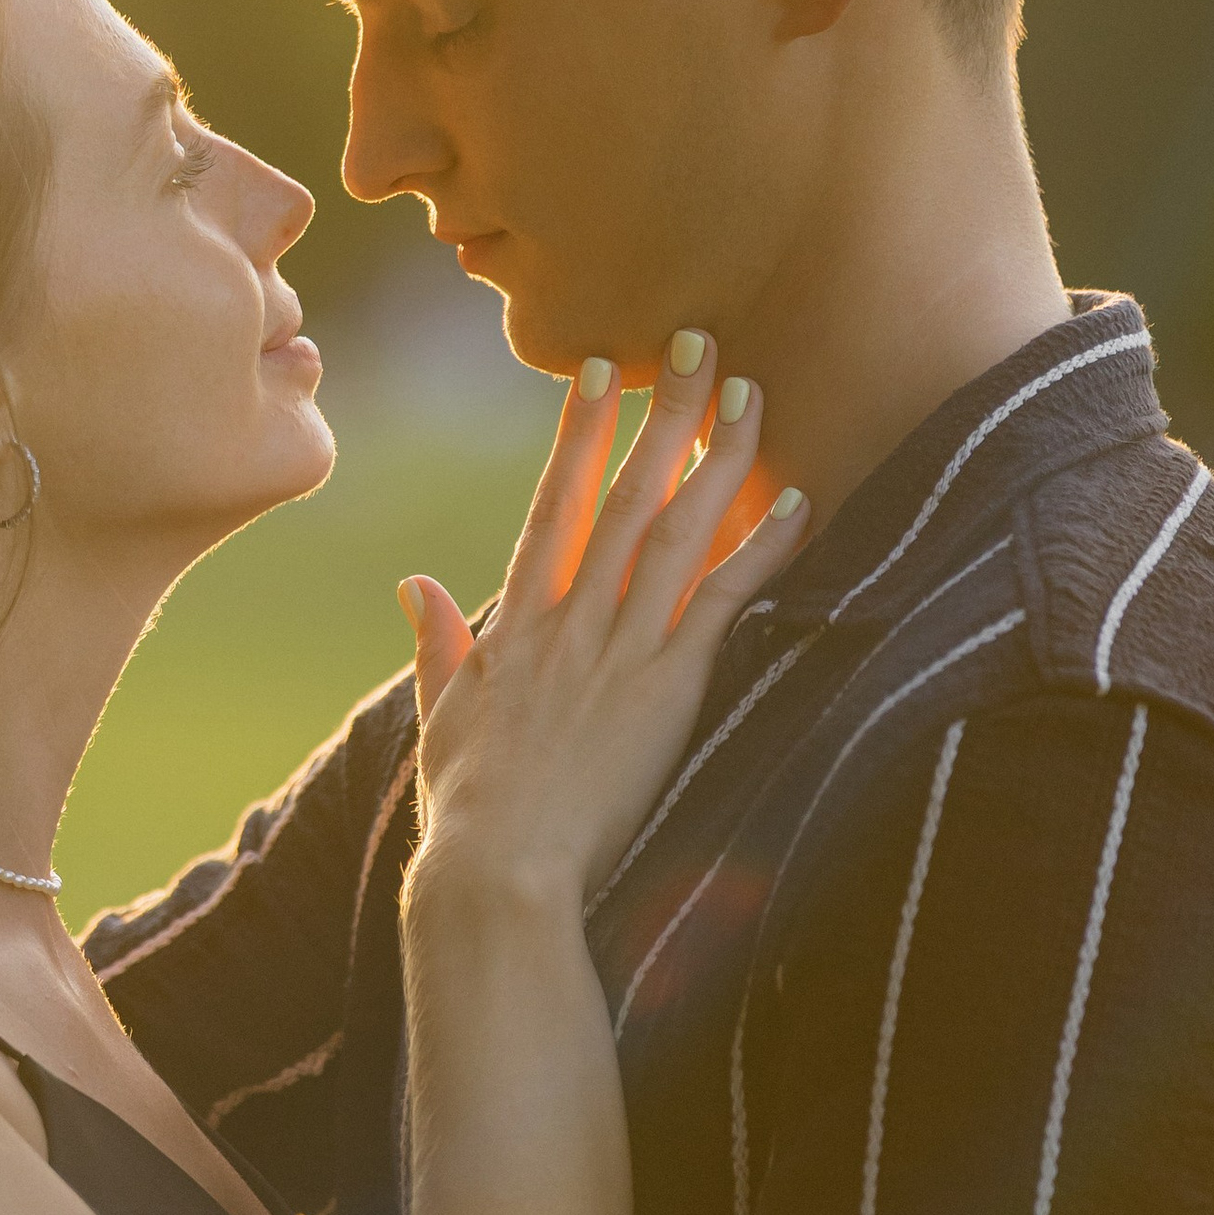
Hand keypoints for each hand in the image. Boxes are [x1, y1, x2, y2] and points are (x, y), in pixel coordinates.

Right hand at [401, 335, 806, 911]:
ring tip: (749, 393)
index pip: (554, 506)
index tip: (597, 373)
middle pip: (624, 495)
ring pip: (679, 530)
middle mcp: (573, 620)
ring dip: (719, 457)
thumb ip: (437, 643)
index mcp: (518, 624)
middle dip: (660, 415)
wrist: (500, 870)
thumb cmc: (469, 809)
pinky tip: (799, 502)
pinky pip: (727, 602)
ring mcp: (622, 649)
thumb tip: (414, 584)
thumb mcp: (441, 716)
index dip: (578, 435)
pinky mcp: (670, 688)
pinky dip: (765, 550)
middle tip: (693, 344)